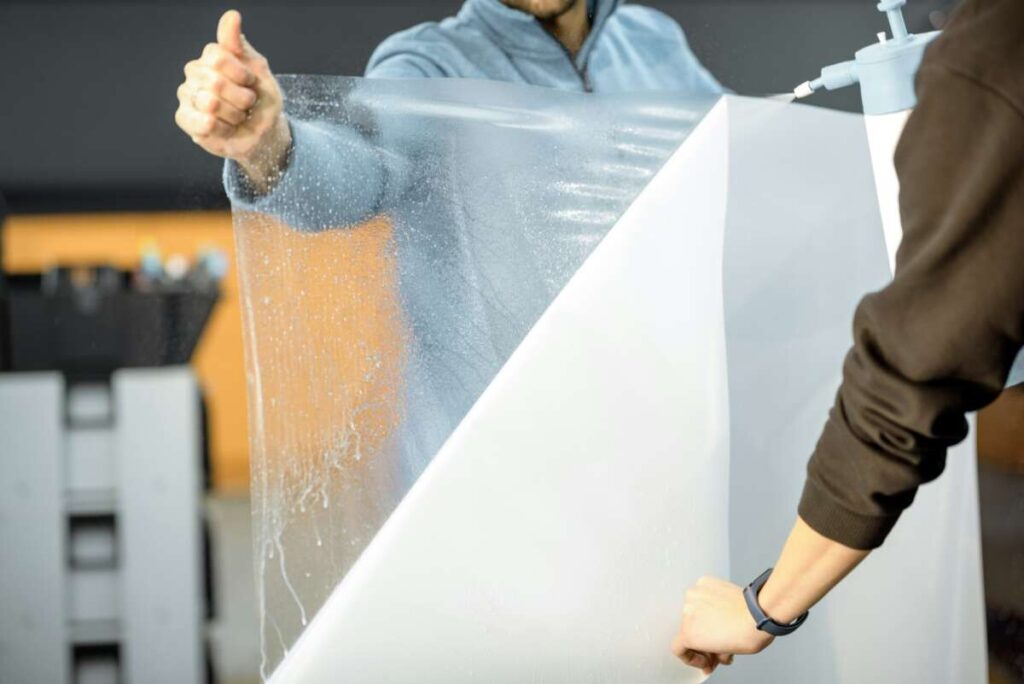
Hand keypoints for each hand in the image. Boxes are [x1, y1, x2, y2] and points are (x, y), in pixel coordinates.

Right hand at [175, 10, 290, 187]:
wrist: (263, 132)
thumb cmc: (260, 100)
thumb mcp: (258, 70)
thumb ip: (239, 45)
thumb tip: (232, 15)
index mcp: (211, 57)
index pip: (218, 57)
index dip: (242, 75)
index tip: (251, 83)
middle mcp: (194, 72)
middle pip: (215, 82)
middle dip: (241, 99)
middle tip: (246, 104)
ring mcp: (187, 95)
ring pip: (209, 103)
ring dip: (234, 115)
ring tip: (237, 116)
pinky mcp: (184, 118)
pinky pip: (203, 123)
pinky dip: (223, 129)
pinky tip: (226, 128)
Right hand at [670, 576, 773, 674]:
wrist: (759, 613)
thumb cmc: (746, 634)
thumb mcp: (726, 654)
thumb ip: (712, 654)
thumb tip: (713, 654)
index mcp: (689, 634)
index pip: (678, 648)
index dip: (691, 657)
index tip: (703, 658)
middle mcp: (687, 612)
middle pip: (688, 628)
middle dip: (702, 637)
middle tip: (717, 642)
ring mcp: (695, 594)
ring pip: (694, 609)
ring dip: (705, 616)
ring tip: (722, 621)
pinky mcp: (704, 582)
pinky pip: (702, 593)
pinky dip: (710, 599)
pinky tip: (723, 605)